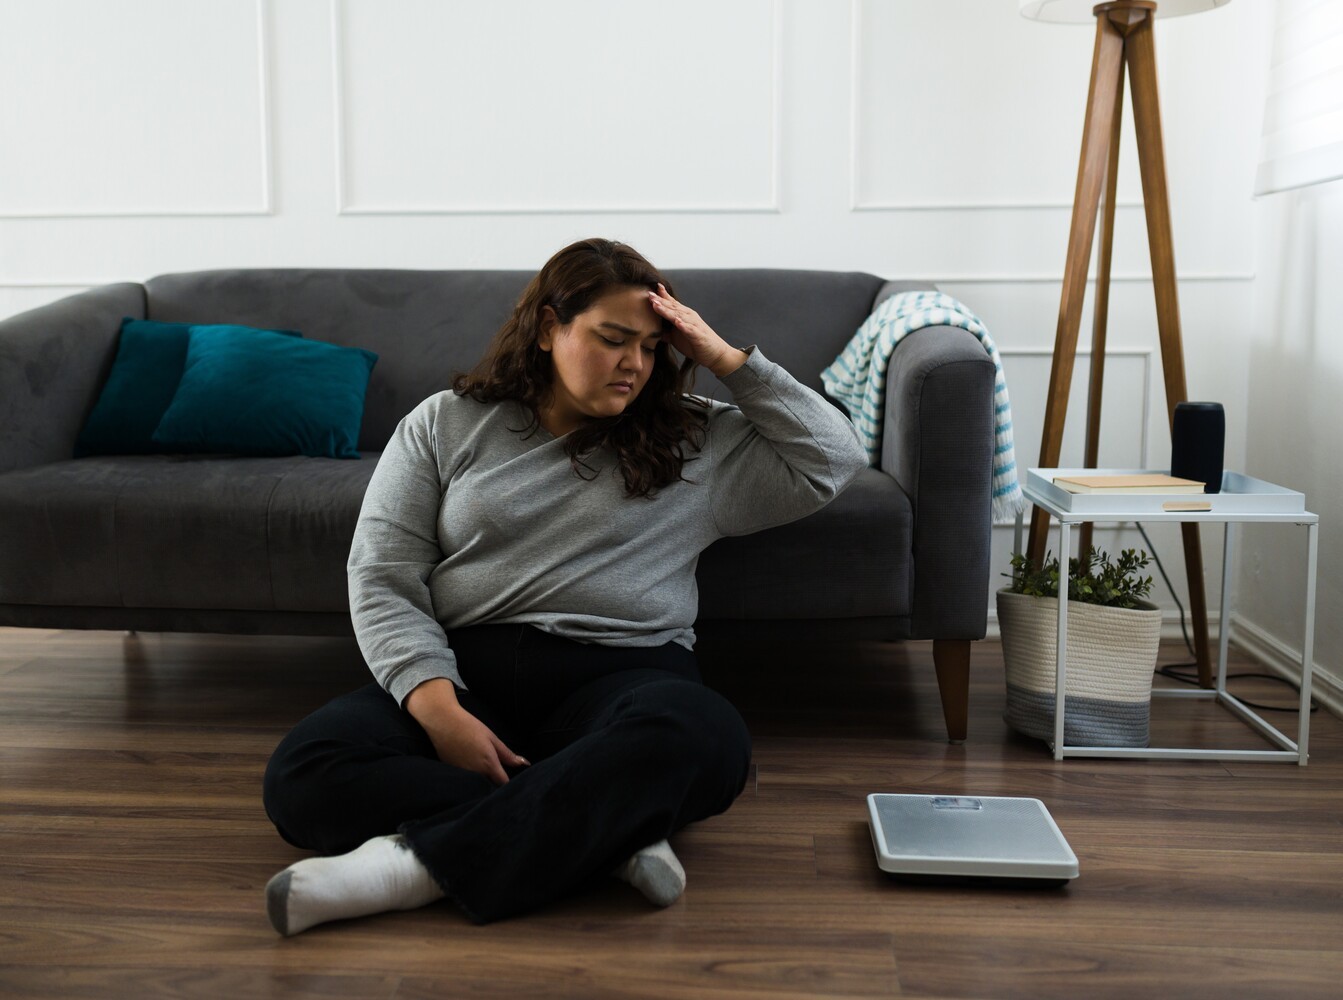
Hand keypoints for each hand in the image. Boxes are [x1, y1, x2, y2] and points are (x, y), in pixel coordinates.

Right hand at [404, 678, 528, 784]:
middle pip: (490, 787)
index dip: (509, 784)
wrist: (443, 722)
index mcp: (488, 765)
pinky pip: (465, 781)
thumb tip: (524, 763)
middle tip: (497, 774)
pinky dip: (470, 778)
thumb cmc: (469, 727)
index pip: (503, 784)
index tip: (511, 780)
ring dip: (482, 782)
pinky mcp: (452, 773)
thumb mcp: (492, 738)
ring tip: (482, 769)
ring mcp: (462, 775)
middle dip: (495, 784)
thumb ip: (507, 754)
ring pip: (477, 785)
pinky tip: (468, 766)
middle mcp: (475, 774)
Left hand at [648, 284, 747, 377]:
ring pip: (679, 315)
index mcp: (683, 315)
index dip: (660, 297)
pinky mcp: (699, 336)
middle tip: (648, 294)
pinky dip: (683, 325)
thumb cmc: (695, 344)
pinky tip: (676, 322)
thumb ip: (665, 332)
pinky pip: (690, 329)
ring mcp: (694, 325)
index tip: (648, 290)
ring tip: (656, 305)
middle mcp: (689, 317)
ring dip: (668, 310)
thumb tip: (650, 331)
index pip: (671, 303)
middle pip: (672, 307)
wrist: (716, 354)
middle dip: (660, 300)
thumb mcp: (676, 337)